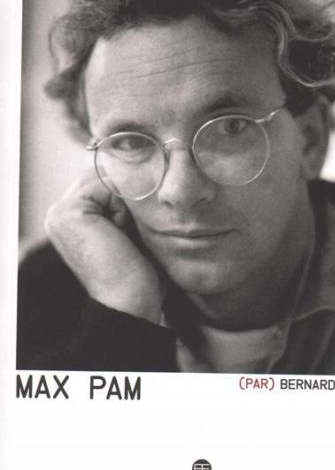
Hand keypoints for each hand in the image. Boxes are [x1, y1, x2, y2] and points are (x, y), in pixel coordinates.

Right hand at [45, 171, 162, 322]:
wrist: (131, 301)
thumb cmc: (138, 271)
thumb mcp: (130, 227)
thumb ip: (125, 199)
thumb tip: (139, 167)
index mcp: (71, 216)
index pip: (104, 180)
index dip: (129, 192)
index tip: (137, 224)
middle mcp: (60, 212)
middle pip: (105, 175)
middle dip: (128, 194)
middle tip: (134, 230)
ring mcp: (60, 211)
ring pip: (108, 178)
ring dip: (127, 201)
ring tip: (126, 233)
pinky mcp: (69, 212)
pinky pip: (107, 184)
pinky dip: (124, 205)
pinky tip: (121, 233)